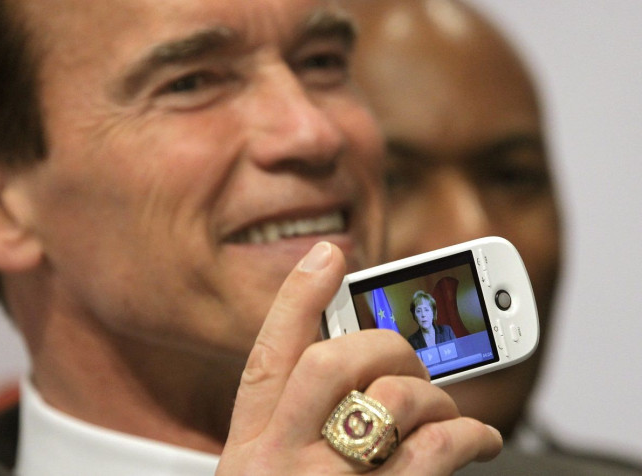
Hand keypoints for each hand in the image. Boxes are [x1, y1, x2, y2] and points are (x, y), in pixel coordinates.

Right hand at [217, 242, 501, 474]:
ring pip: (391, 402)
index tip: (328, 255)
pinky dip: (471, 432)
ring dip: (434, 395)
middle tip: (407, 359)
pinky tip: (480, 436)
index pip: (265, 360)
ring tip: (447, 409)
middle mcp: (280, 469)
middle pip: (330, 364)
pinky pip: (436, 453)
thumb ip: (298, 433)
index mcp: (246, 458)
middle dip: (381, 344)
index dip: (295, 299)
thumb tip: (364, 378)